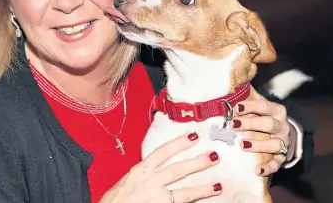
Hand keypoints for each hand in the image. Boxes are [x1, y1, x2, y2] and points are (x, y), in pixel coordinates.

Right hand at [99, 133, 221, 202]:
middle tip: (214, 155)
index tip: (194, 136)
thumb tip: (155, 169)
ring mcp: (157, 198)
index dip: (179, 143)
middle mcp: (150, 182)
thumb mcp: (127, 180)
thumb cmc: (114, 199)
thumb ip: (143, 174)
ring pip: (184, 192)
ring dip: (202, 188)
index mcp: (140, 170)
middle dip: (198, 162)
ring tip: (218, 185)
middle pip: (178, 170)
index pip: (163, 152)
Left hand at [231, 88, 294, 175]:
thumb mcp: (258, 104)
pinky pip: (277, 164)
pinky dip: (268, 167)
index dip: (250, 106)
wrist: (282, 135)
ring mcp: (283, 142)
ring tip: (242, 145)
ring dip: (258, 145)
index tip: (236, 107)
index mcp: (276, 110)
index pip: (264, 106)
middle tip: (233, 124)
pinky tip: (257, 170)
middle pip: (269, 124)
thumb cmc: (263, 117)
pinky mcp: (281, 158)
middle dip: (251, 124)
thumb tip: (233, 79)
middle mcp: (282, 126)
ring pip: (275, 144)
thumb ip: (247, 94)